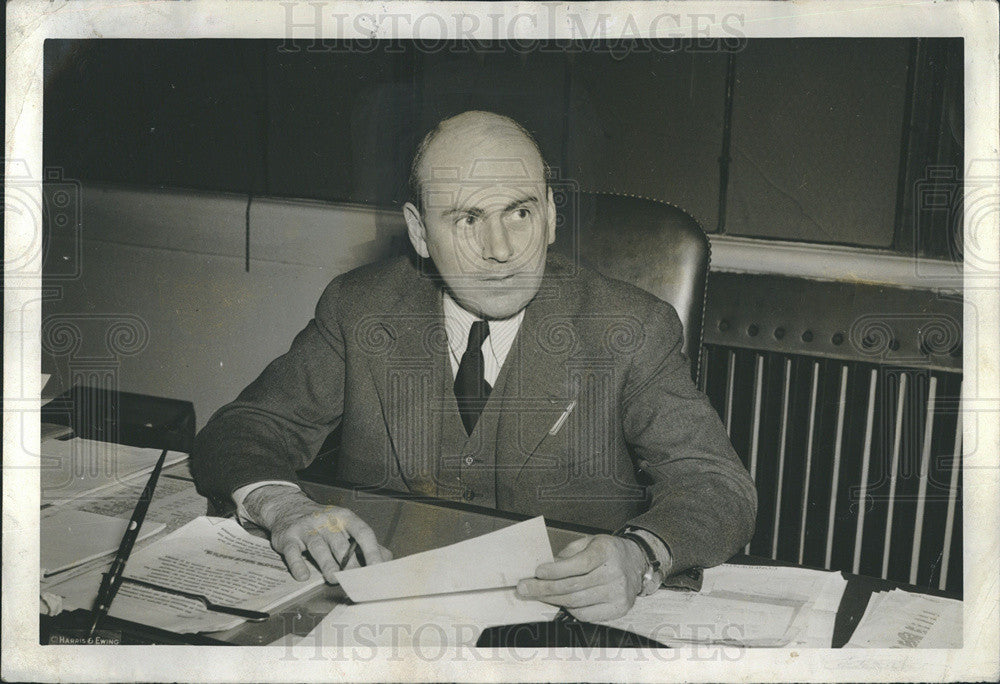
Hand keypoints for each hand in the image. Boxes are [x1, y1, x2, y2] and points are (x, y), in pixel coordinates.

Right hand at [244, 485, 391, 582]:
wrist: (287, 507)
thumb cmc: (323, 522)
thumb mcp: (345, 526)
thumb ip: (364, 543)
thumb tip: (387, 559)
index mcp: (345, 518)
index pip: (363, 533)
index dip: (372, 551)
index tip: (378, 569)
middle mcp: (327, 521)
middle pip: (341, 543)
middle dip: (350, 563)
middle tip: (357, 581)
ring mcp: (307, 528)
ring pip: (319, 547)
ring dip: (327, 564)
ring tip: (334, 579)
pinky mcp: (288, 537)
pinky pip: (293, 551)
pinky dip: (297, 564)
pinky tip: (303, 576)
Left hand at [515, 534, 645, 621]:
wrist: (636, 562)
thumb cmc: (605, 551)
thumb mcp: (588, 542)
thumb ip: (567, 554)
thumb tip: (543, 570)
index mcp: (606, 552)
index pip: (579, 565)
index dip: (556, 570)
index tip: (537, 572)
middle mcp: (615, 573)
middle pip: (574, 586)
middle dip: (544, 588)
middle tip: (523, 588)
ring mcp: (618, 594)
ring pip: (577, 602)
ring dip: (552, 600)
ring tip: (535, 595)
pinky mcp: (618, 609)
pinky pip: (586, 615)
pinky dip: (569, 609)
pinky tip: (559, 602)